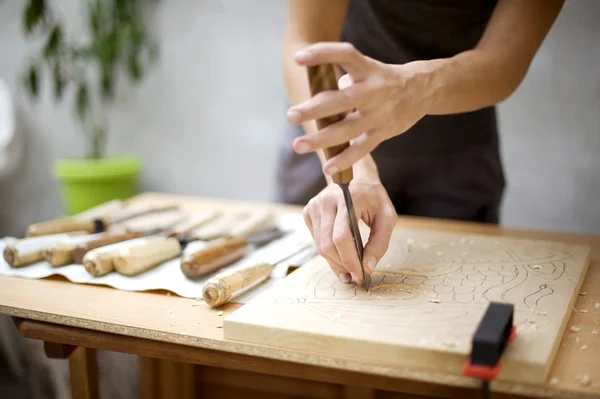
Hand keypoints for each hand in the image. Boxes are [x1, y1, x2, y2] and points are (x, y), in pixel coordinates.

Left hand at [287, 42, 433, 175]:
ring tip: (298, 145)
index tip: (298, 58)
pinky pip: (362, 149)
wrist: (423, 90)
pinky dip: (344, 159)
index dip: (323, 54)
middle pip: (342, 100)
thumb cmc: (384, 80)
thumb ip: (344, 80)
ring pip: (348, 129)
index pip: (345, 56)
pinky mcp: (383, 133)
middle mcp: (374, 91)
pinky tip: (327, 168)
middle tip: (291, 115)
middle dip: (315, 109)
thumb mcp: (368, 69)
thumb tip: (316, 96)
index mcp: (368, 70)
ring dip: (322, 139)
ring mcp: (379, 114)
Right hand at [303, 177, 395, 284]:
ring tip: (349, 269)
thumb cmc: (373, 198)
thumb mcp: (387, 217)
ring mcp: (314, 205)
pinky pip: (316, 241)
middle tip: (355, 276)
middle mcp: (326, 200)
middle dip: (342, 265)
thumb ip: (379, 243)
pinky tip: (340, 253)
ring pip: (320, 246)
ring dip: (335, 262)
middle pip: (327, 245)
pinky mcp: (308, 211)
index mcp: (347, 198)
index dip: (349, 259)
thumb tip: (367, 267)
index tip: (360, 275)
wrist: (356, 177)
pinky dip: (329, 252)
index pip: (341, 236)